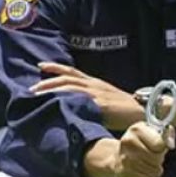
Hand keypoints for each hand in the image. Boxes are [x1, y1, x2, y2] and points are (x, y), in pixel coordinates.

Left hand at [31, 62, 146, 129]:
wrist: (143, 111)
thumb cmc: (125, 109)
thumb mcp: (106, 100)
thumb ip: (92, 101)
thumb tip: (75, 106)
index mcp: (95, 83)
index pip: (72, 72)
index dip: (56, 67)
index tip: (40, 65)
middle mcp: (94, 85)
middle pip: (67, 78)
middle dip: (48, 82)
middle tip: (32, 88)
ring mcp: (96, 94)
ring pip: (70, 87)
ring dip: (52, 90)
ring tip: (37, 95)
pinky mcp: (100, 104)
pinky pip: (80, 100)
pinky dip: (66, 100)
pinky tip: (55, 104)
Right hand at [83, 123, 174, 176]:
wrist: (118, 154)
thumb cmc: (141, 143)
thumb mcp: (154, 132)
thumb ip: (167, 135)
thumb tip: (171, 144)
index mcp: (137, 130)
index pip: (159, 144)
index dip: (163, 148)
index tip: (160, 148)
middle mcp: (128, 142)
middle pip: (157, 159)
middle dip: (159, 160)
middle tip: (154, 158)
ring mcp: (124, 158)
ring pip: (153, 172)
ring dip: (155, 171)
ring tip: (149, 165)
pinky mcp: (123, 172)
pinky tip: (142, 171)